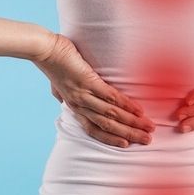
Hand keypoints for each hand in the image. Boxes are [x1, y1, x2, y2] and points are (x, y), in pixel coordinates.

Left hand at [31, 32, 155, 147]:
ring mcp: (83, 95)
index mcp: (73, 106)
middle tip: (147, 140)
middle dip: (129, 134)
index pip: (93, 129)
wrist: (44, 49)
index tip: (126, 144)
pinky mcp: (88, 81)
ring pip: (111, 114)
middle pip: (107, 126)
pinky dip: (125, 105)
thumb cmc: (53, 63)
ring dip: (132, 123)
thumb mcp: (55, 84)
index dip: (110, 138)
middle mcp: (79, 105)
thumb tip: (60, 97)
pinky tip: (138, 110)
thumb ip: (60, 93)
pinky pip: (110, 96)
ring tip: (148, 127)